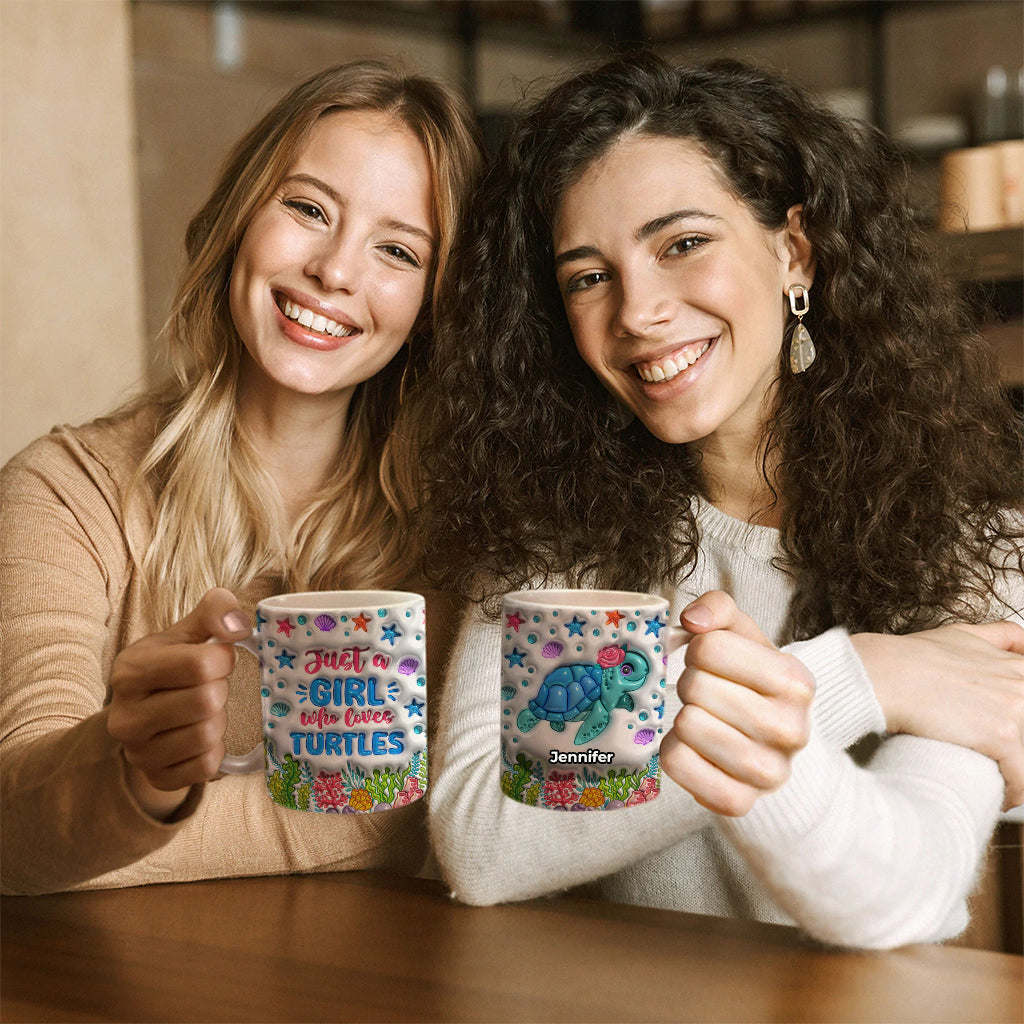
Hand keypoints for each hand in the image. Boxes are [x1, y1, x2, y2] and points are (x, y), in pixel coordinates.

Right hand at [107, 588, 250, 818]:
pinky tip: (202, 736)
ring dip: (219, 720)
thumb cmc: (173, 666)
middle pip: (206, 701)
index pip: (199, 664)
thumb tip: (239, 626)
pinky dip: (216, 750)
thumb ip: (215, 611)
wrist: (147, 713)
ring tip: (204, 711)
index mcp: (130, 671)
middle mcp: (125, 716)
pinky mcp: (156, 778)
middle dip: (220, 690)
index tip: (219, 658)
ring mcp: (137, 753)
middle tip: (210, 687)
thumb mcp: (188, 631)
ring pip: (208, 736)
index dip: (223, 659)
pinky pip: (207, 767)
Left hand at [660, 591, 814, 816]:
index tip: (711, 662)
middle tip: (706, 694)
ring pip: (686, 726)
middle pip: (694, 687)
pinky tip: (695, 748)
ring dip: (682, 717)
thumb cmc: (749, 682)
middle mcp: (791, 729)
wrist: (772, 745)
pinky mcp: (739, 802)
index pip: (708, 647)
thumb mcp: (743, 636)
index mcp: (795, 681)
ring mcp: (768, 773)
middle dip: (690, 684)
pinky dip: (674, 751)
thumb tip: (693, 619)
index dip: (698, 650)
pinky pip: (676, 763)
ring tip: (703, 719)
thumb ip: (719, 608)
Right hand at [852, 622, 1023, 809]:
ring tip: (999, 783)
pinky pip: (1022, 779)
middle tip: (999, 759)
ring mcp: (1015, 709)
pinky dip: (1013, 793)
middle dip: (1017, 749)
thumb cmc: (911, 657)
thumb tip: (1022, 641)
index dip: (1018, 722)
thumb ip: (999, 636)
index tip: (1006, 736)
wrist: (884, 673)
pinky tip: (1000, 796)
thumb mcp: (961, 634)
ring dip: (1017, 772)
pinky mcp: (1002, 736)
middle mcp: (1021, 685)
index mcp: (1016, 666)